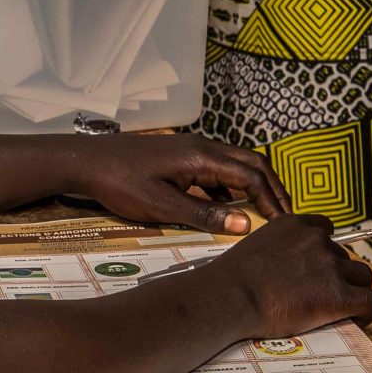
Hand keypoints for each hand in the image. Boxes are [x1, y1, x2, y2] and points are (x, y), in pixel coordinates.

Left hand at [62, 132, 291, 234]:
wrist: (86, 161)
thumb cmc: (121, 184)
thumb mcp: (162, 206)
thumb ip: (205, 215)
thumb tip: (246, 225)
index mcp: (202, 157)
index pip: (252, 175)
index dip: (271, 200)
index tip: (283, 224)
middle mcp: (203, 147)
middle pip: (252, 162)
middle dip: (272, 188)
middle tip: (284, 216)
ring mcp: (193, 149)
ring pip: (236, 164)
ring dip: (253, 186)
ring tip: (264, 215)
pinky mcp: (182, 157)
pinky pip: (218, 169)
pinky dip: (232, 187)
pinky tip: (228, 210)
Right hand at [208, 213, 371, 336]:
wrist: (230, 297)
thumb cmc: (231, 281)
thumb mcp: (253, 249)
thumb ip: (274, 250)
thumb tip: (281, 271)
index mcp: (293, 224)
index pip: (325, 229)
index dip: (325, 251)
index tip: (318, 268)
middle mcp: (316, 239)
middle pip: (343, 256)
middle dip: (337, 274)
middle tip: (321, 295)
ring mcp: (330, 266)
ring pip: (362, 276)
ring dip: (353, 289)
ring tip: (340, 308)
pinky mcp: (338, 295)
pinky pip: (371, 300)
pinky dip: (367, 311)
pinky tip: (356, 319)